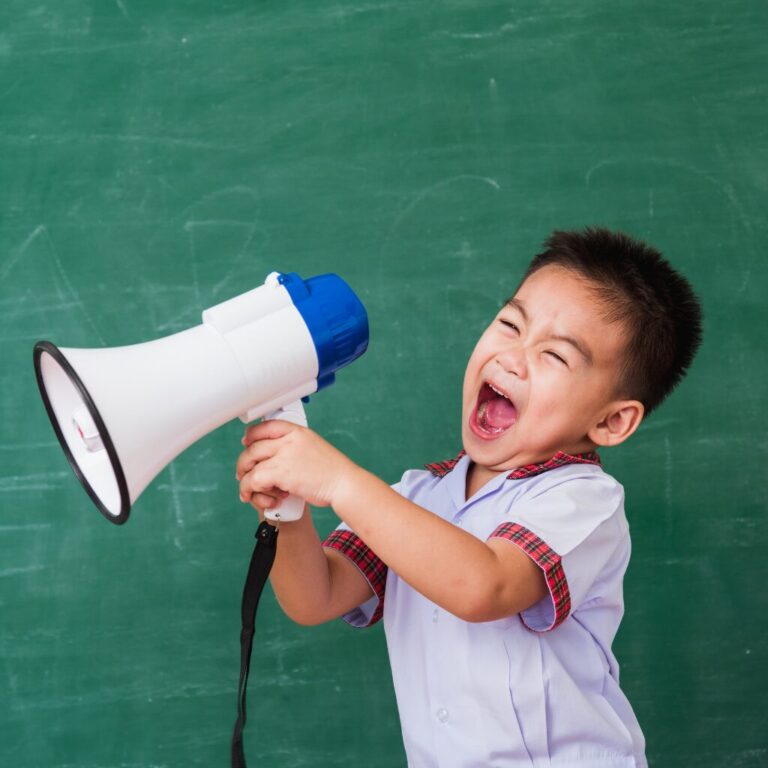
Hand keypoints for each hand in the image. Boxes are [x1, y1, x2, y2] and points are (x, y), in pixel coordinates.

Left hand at [236, 420, 358, 510]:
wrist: (343, 483)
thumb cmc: (333, 471)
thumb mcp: (314, 448)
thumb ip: (296, 447)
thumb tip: (280, 455)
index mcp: (298, 432)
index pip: (267, 426)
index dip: (253, 434)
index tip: (247, 441)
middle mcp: (289, 440)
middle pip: (254, 445)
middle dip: (244, 461)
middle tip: (243, 471)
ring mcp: (284, 455)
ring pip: (250, 462)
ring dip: (244, 477)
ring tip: (247, 489)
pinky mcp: (281, 472)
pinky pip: (254, 479)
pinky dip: (249, 489)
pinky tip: (250, 495)